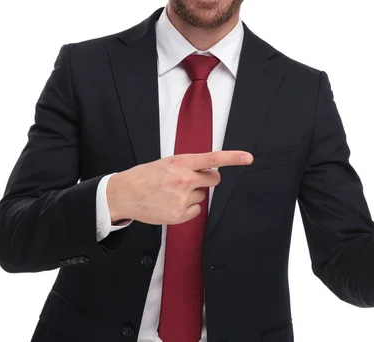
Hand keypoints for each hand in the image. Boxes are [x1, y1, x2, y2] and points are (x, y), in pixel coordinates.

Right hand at [106, 150, 253, 224]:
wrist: (125, 194)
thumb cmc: (146, 176)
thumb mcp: (167, 163)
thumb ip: (188, 166)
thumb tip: (208, 171)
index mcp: (181, 162)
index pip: (213, 159)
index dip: (233, 158)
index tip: (249, 158)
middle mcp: (185, 179)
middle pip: (213, 179)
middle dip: (207, 180)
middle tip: (189, 181)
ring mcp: (182, 198)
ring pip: (202, 196)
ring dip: (192, 195)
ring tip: (170, 193)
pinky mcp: (179, 215)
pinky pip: (196, 211)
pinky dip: (187, 209)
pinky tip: (170, 204)